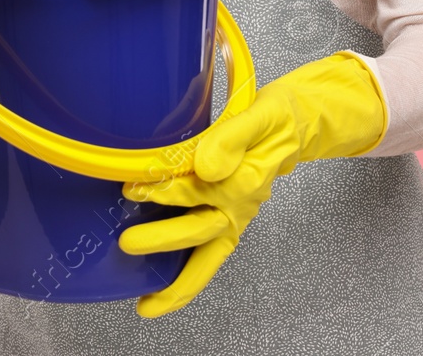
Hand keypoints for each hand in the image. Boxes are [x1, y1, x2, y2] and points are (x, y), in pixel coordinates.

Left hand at [118, 52, 387, 317]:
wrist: (294, 128)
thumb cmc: (273, 120)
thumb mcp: (259, 116)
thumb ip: (233, 137)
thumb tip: (205, 167)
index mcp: (245, 180)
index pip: (199, 191)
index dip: (165, 191)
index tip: (133, 186)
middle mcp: (240, 206)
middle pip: (199, 231)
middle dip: (163, 239)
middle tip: (128, 244)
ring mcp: (234, 218)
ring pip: (206, 256)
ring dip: (179, 283)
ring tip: (148, 306)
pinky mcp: (228, 222)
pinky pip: (208, 256)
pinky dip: (188, 277)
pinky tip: (160, 290)